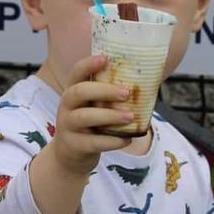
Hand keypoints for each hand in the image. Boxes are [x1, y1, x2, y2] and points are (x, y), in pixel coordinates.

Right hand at [49, 54, 133, 176]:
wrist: (71, 154)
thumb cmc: (90, 124)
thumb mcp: (93, 106)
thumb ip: (109, 96)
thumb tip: (146, 84)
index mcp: (73, 91)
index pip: (77, 72)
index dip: (88, 64)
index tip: (105, 58)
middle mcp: (66, 106)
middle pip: (79, 92)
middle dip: (104, 90)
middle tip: (127, 93)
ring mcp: (67, 125)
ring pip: (84, 117)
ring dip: (109, 116)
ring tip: (130, 117)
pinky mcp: (74, 145)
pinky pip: (93, 142)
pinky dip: (112, 141)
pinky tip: (127, 139)